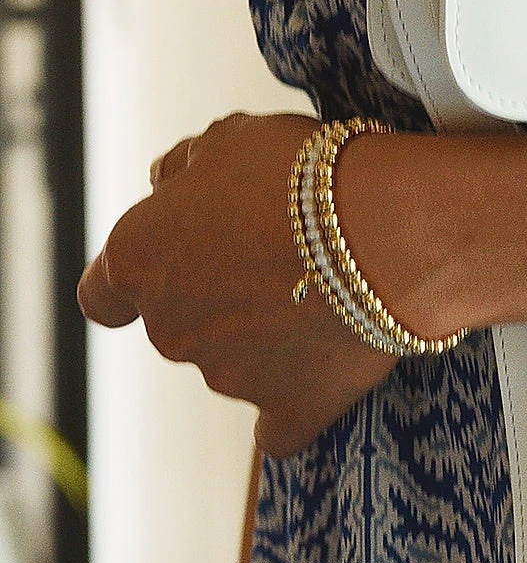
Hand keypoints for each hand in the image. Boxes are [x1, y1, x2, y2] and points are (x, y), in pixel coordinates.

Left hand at [78, 112, 405, 456]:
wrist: (386, 229)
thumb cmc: (303, 174)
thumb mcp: (232, 138)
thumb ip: (186, 164)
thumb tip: (166, 182)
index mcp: (138, 258)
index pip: (103, 292)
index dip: (136, 279)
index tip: (173, 261)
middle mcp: (168, 326)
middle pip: (178, 320)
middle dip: (219, 292)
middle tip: (281, 249)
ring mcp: (225, 376)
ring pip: (233, 361)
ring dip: (265, 331)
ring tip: (328, 284)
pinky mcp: (286, 409)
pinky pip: (280, 424)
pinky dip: (296, 400)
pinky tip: (324, 368)